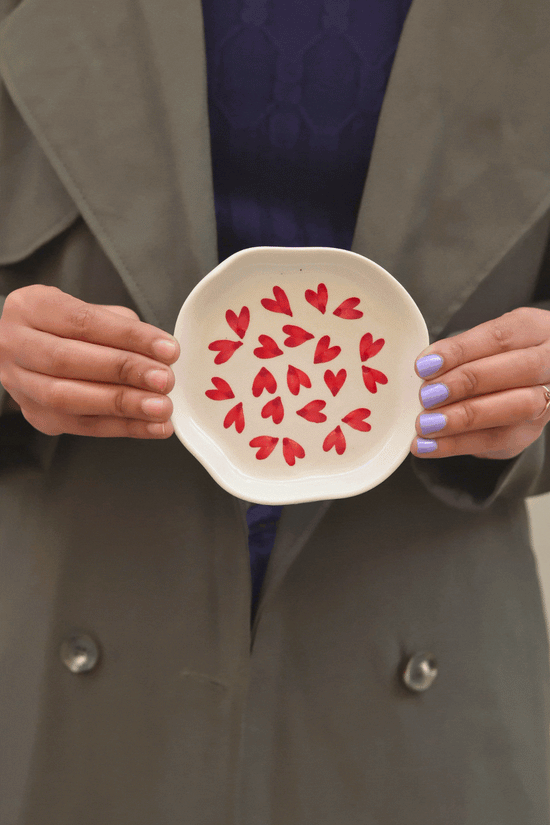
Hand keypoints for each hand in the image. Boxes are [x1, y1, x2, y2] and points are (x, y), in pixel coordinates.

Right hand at [0, 285, 179, 437]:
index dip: (129, 337)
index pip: (83, 322)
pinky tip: (151, 427)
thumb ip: (121, 327)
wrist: (28, 350)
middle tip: (164, 380)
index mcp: (30, 308)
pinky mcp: (36, 416)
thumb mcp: (89, 311)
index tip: (167, 349)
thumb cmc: (66, 328)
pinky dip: (122, 427)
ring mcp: (21, 385)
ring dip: (123, 406)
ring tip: (161, 408)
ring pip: (69, 399)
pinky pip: (81, 426)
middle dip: (125, 372)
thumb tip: (161, 354)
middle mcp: (15, 345)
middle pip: (69, 361)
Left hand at [410, 307, 549, 459]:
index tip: (425, 365)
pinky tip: (429, 444)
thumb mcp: (483, 342)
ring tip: (426, 425)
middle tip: (427, 396)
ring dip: (463, 419)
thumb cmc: (497, 358)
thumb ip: (460, 352)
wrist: (523, 384)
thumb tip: (425, 369)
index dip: (461, 351)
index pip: (500, 337)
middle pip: (518, 370)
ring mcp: (548, 400)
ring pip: (516, 409)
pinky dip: (458, 444)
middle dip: (466, 383)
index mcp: (535, 330)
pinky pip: (500, 441)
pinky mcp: (531, 432)